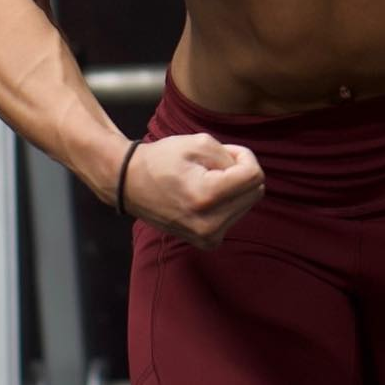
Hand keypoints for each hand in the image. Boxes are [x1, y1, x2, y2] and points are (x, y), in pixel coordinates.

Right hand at [124, 134, 264, 249]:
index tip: (225, 151)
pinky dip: (227, 202)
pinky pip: (235, 215)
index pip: (254, 176)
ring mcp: (209, 237)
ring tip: (204, 179)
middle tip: (212, 165)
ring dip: (233, 187)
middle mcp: (210, 224)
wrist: (129, 184)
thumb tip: (250, 174)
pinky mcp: (208, 242)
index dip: (244, 157)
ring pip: (248, 203)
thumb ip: (231, 157)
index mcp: (206, 197)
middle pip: (255, 191)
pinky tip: (205, 195)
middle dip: (240, 172)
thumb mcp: (198, 143)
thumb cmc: (161, 160)